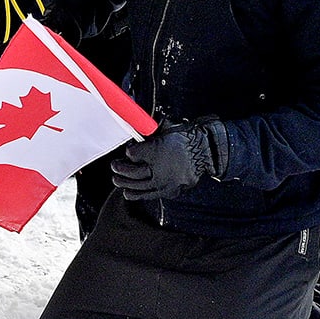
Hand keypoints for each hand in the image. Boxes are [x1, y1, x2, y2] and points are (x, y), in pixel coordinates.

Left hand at [109, 120, 226, 201]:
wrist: (205, 151)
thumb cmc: (185, 137)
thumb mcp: (165, 127)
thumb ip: (148, 128)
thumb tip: (134, 123)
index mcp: (155, 151)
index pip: (132, 154)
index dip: (128, 152)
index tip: (128, 151)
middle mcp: (158, 169)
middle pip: (131, 172)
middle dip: (119, 169)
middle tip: (114, 166)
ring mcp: (164, 182)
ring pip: (137, 186)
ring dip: (123, 182)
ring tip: (116, 179)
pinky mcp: (169, 191)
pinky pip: (148, 195)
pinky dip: (136, 194)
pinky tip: (127, 192)